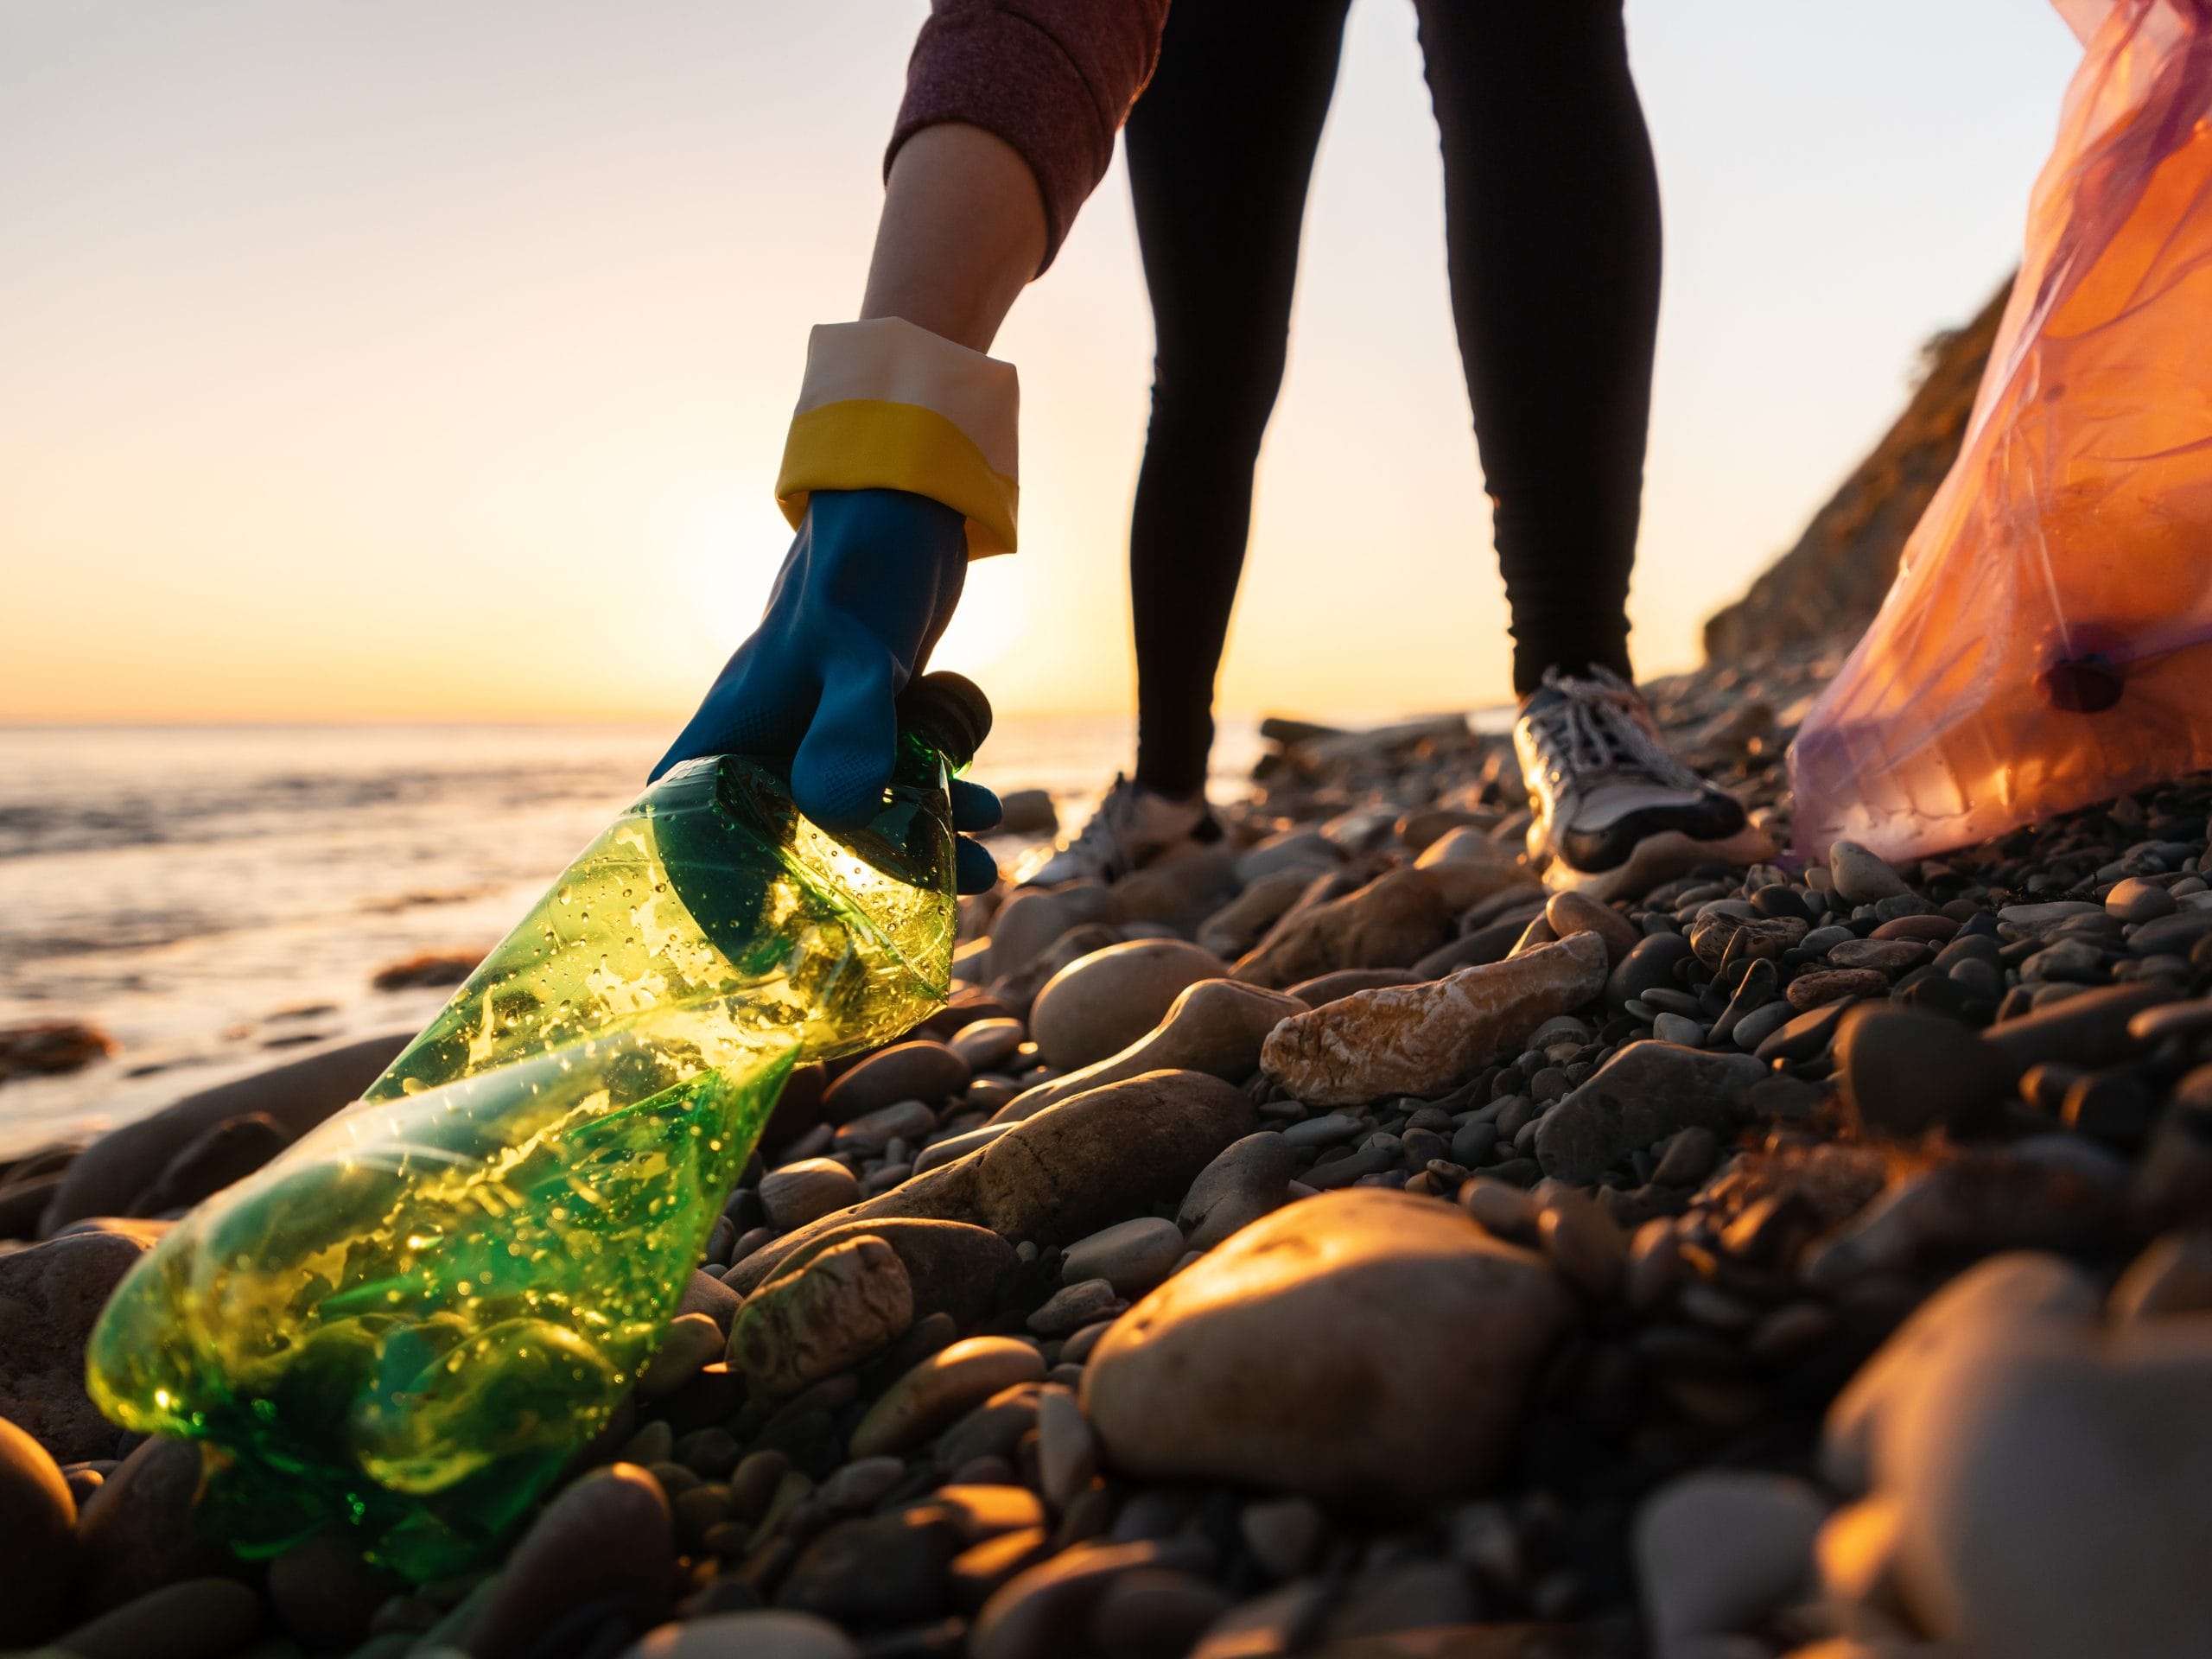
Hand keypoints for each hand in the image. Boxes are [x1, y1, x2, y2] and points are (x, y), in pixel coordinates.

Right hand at [654, 488, 1002, 893]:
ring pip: (855, 819)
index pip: (684, 830)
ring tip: (985, 868)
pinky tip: (988, 810)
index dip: (706, 894)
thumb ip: (854, 728)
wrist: (905, 512)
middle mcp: (764, 743)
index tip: (750, 947)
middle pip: (784, 845)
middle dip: (847, 890)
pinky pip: (895, 785)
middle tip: (905, 925)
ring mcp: (815, 735)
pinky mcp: (866, 724)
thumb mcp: (857, 654)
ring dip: (920, 847)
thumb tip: (846, 811)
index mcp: (729, 735)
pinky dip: (938, 802)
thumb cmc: (861, 574)